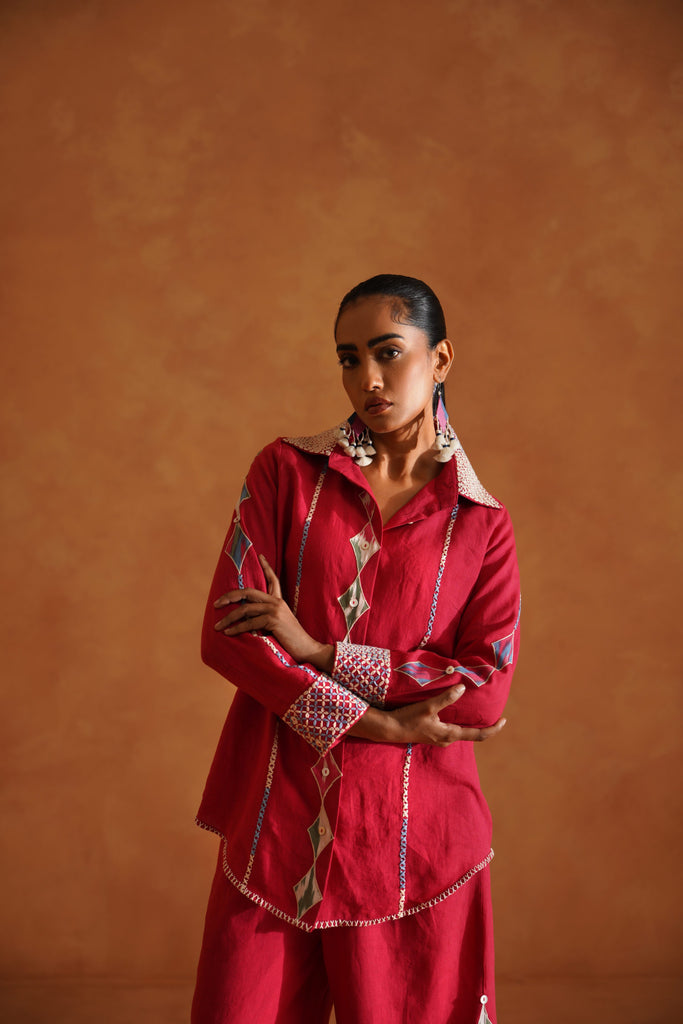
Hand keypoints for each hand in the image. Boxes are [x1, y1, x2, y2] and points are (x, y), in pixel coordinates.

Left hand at [213, 555, 333, 669]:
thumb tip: (244, 616)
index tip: (260, 555)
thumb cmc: (291, 639)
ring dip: (229, 618)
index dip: (266, 566)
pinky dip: (236, 628)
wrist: (306, 648)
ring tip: (218, 626)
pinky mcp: (274, 620)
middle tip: (216, 604)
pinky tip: (229, 633)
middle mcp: (276, 602)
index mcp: (279, 601)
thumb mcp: (277, 623)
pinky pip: (250, 623)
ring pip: (245, 609)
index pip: (272, 579)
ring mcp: (275, 610)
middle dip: (230, 596)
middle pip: (248, 592)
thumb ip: (265, 616)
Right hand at [349, 686, 506, 746]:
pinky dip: (459, 722)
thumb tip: (463, 688)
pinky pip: (452, 730)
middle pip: (472, 734)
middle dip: (484, 725)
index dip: (493, 729)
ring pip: (461, 732)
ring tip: (478, 712)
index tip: (504, 720)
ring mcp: (440, 739)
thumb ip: (446, 698)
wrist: (390, 729)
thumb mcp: (428, 707)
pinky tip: (456, 714)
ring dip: (471, 724)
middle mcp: (447, 739)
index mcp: (450, 734)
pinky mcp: (433, 735)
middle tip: (494, 714)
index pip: (478, 735)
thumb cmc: (409, 718)